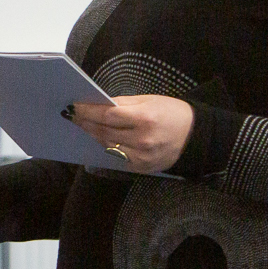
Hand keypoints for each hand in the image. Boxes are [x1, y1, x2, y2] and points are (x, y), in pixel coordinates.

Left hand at [69, 94, 193, 172]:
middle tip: (72, 115)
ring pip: (108, 145)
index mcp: (145, 118)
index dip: (89, 111)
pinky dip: (107, 145)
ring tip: (83, 124)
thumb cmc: (173, 113)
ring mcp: (141, 157)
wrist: (195, 137)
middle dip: (86, 122)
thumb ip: (124, 103)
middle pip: (104, 131)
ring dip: (93, 134)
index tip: (75, 106)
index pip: (108, 115)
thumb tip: (100, 103)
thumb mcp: (150, 100)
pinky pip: (117, 156)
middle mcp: (142, 140)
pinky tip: (99, 137)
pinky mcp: (141, 168)